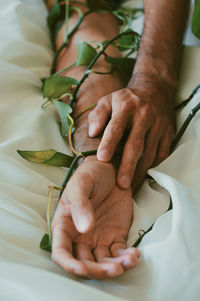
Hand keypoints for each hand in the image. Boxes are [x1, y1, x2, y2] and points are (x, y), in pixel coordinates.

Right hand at [51, 156, 139, 278]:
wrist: (111, 168)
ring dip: (115, 267)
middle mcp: (80, 236)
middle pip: (84, 262)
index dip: (69, 264)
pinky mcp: (115, 235)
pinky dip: (126, 258)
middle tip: (114, 269)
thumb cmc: (90, 174)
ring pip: (103, 262)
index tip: (81, 269)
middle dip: (98, 270)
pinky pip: (119, 253)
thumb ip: (80, 205)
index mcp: (65, 225)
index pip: (61, 251)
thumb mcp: (81, 185)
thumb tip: (84, 229)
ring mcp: (98, 237)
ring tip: (130, 260)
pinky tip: (134, 254)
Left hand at [88, 79, 174, 191]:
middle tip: (121, 184)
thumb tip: (92, 133)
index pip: (116, 127)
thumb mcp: (108, 100)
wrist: (155, 89)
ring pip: (150, 152)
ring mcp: (158, 126)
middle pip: (135, 144)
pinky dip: (154, 166)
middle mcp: (144, 116)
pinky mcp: (168, 133)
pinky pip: (162, 153)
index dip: (109, 143)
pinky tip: (145, 176)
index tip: (102, 158)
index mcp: (125, 107)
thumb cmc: (126, 99)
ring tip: (132, 187)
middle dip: (128, 165)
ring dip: (141, 171)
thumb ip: (98, 115)